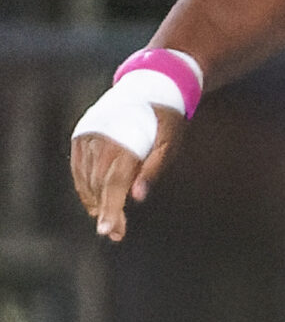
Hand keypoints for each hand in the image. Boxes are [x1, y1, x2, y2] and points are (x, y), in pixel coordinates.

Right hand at [70, 103, 184, 243]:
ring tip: (108, 221)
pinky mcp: (81, 135)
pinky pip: (78, 167)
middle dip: (106, 211)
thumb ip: (153, 169)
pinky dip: (83, 185)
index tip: (109, 231)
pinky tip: (93, 201)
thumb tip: (137, 196)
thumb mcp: (170, 143)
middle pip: (99, 185)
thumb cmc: (166, 120)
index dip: (111, 210)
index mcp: (125, 144)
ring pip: (85, 178)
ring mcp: (88, 137)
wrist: (149, 86)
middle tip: (115, 234)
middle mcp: (101, 141)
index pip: (114, 185)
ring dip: (94, 201)